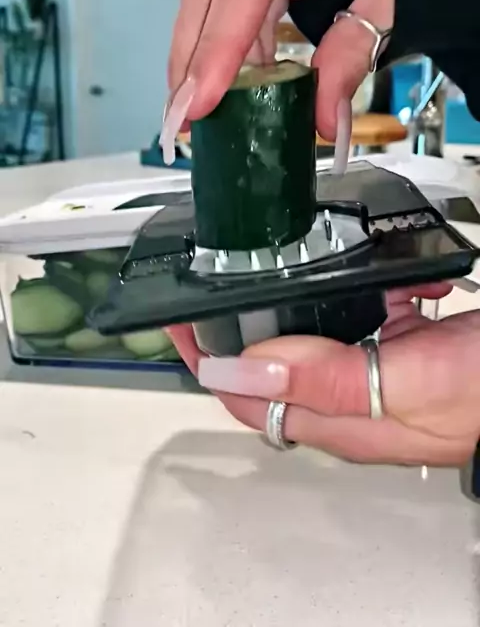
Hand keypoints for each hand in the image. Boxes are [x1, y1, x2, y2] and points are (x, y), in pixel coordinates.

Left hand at [170, 284, 479, 466]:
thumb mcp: (403, 384)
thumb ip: (323, 378)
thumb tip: (240, 368)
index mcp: (341, 418)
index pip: (246, 395)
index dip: (204, 358)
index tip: (174, 317)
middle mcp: (349, 399)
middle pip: (269, 364)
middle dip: (235, 323)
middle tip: (209, 281)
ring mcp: (373, 370)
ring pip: (307, 334)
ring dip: (286, 300)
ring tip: (265, 268)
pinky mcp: (397, 345)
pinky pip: (353, 314)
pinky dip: (346, 288)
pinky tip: (357, 272)